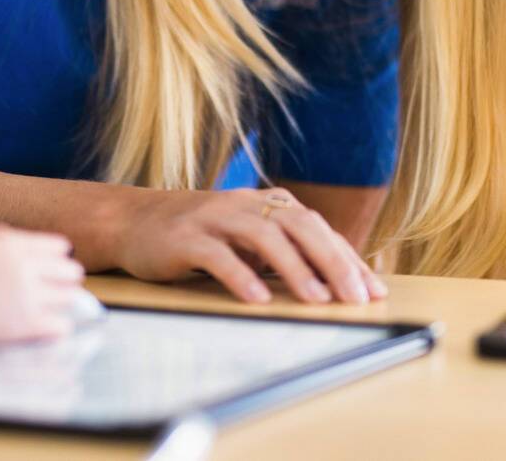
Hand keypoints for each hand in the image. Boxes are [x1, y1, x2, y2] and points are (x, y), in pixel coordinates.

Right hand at [0, 227, 83, 346]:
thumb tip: (4, 235)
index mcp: (12, 245)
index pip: (53, 246)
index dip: (59, 252)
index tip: (63, 256)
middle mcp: (25, 269)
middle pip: (65, 270)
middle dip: (69, 274)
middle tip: (72, 279)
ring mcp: (26, 297)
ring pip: (66, 297)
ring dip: (68, 297)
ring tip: (69, 300)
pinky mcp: (23, 325)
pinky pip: (57, 325)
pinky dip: (60, 325)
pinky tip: (60, 326)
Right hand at [112, 187, 387, 305]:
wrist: (132, 221)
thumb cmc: (199, 236)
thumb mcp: (246, 241)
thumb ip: (283, 253)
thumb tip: (334, 283)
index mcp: (266, 204)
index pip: (317, 228)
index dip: (348, 258)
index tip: (373, 289)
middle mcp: (245, 204)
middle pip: (299, 226)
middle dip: (333, 262)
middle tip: (356, 297)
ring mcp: (214, 217)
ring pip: (263, 236)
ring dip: (294, 269)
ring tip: (316, 300)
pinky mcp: (185, 237)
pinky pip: (217, 255)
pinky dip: (240, 276)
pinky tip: (257, 299)